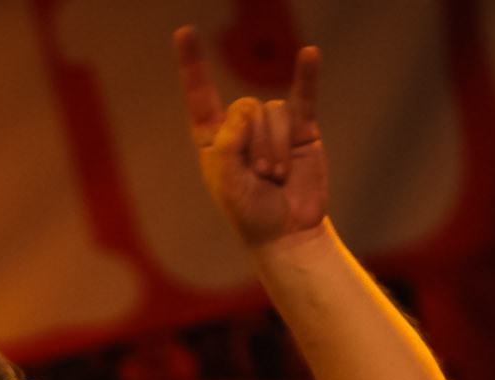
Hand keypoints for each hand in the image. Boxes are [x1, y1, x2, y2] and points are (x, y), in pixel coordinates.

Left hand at [174, 25, 325, 249]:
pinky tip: (310, 55)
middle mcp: (242, 125)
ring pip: (274, 112)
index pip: (200, 95)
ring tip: (277, 176)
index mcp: (213, 137)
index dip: (193, 64)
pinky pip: (304, 96)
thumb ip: (228, 142)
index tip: (184, 33)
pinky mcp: (302, 127)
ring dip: (275, 148)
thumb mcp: (226, 181)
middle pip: (246, 107)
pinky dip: (307, 76)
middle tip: (260, 176)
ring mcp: (273, 125)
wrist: (287, 232)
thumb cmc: (250, 211)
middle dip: (255, 144)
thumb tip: (248, 108)